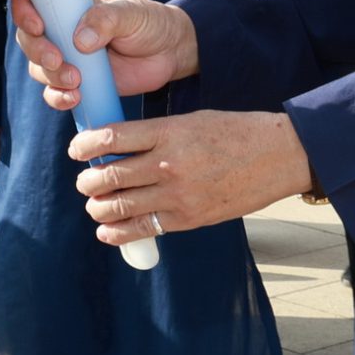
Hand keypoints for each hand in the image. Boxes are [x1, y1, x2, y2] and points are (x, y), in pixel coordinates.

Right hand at [11, 0, 196, 110]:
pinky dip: (58, 97)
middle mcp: (62, 28)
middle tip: (59, 60)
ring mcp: (68, 56)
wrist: (171, 52)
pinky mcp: (78, 82)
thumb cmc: (150, 22)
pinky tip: (74, 98)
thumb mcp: (132, 13)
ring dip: (49, 77)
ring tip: (75, 81)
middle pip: (28, 38)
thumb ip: (107, 20)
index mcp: (69, 2)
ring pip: (38, 67)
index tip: (39, 26)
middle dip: (37, 51)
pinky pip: (54, 92)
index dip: (24, 11)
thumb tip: (80, 39)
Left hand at [66, 111, 312, 247]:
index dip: (85, 146)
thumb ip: (155, 135)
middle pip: (108, 176)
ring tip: (95, 205)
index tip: (77, 150)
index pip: (111, 138)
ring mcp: (178, 194)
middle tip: (85, 182)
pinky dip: (117, 232)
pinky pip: (143, 229)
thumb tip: (117, 149)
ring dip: (98, 207)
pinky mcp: (189, 219)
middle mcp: (168, 164)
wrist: (277, 156)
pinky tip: (107, 230)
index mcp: (168, 131)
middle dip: (88, 182)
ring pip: (119, 206)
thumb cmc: (234, 133)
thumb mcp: (191, 121)